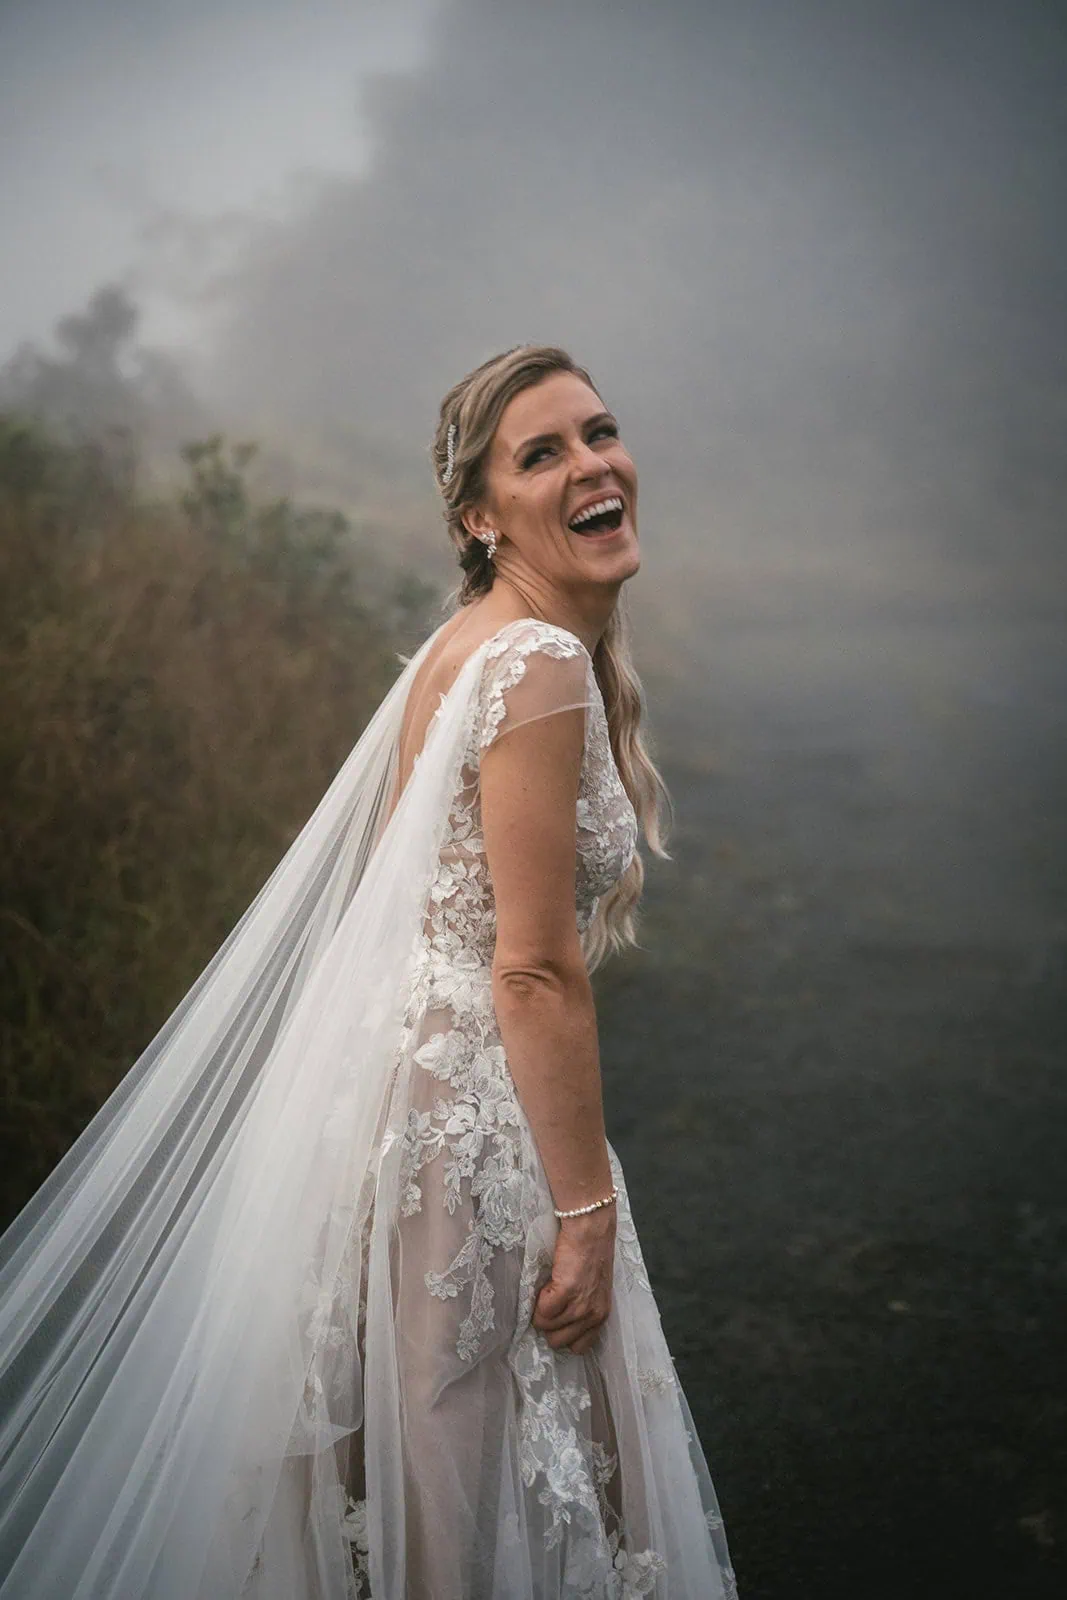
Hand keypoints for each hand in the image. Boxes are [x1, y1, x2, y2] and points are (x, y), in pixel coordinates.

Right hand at [531, 1206, 615, 1355]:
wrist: (591, 1230)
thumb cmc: (591, 1255)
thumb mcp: (594, 1291)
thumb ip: (583, 1310)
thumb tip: (560, 1324)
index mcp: (601, 1317)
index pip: (579, 1348)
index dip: (564, 1332)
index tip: (561, 1317)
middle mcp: (593, 1315)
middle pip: (558, 1342)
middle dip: (549, 1325)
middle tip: (552, 1303)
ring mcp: (580, 1305)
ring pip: (546, 1327)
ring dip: (542, 1311)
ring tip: (551, 1289)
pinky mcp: (567, 1291)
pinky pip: (542, 1311)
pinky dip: (539, 1299)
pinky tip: (549, 1283)